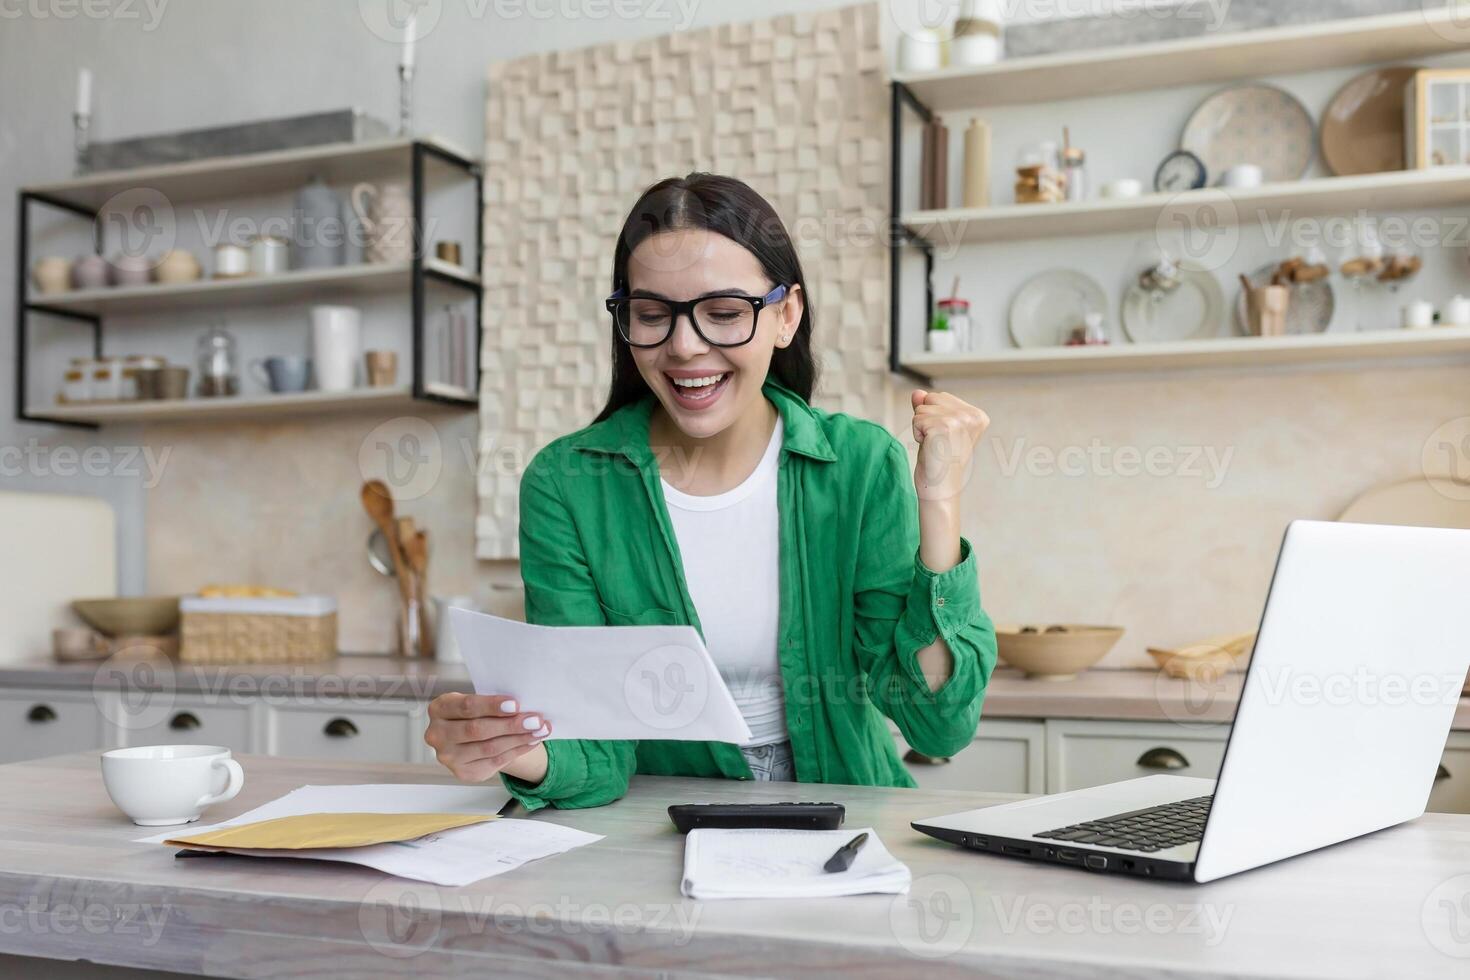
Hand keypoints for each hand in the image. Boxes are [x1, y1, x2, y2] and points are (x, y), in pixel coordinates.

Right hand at [424, 693, 551, 783]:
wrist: (470, 737)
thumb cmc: (476, 713)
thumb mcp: (476, 702)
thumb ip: (493, 704)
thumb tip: (525, 707)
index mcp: (439, 709)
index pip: (466, 706)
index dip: (491, 706)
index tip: (515, 704)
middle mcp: (437, 734)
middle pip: (477, 730)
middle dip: (510, 725)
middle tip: (535, 720)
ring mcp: (448, 757)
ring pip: (489, 748)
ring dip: (519, 738)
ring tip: (539, 730)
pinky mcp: (463, 772)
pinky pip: (495, 761)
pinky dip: (517, 750)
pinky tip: (531, 741)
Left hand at [910, 389, 988, 502]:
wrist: (941, 488)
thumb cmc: (939, 462)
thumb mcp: (936, 429)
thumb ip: (929, 408)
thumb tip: (917, 392)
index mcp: (978, 415)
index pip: (940, 396)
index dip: (934, 417)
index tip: (944, 438)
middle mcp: (972, 415)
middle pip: (931, 398)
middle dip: (927, 419)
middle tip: (938, 443)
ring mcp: (958, 420)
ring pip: (922, 408)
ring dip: (921, 428)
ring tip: (934, 446)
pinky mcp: (942, 426)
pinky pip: (916, 419)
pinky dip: (917, 434)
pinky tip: (930, 448)